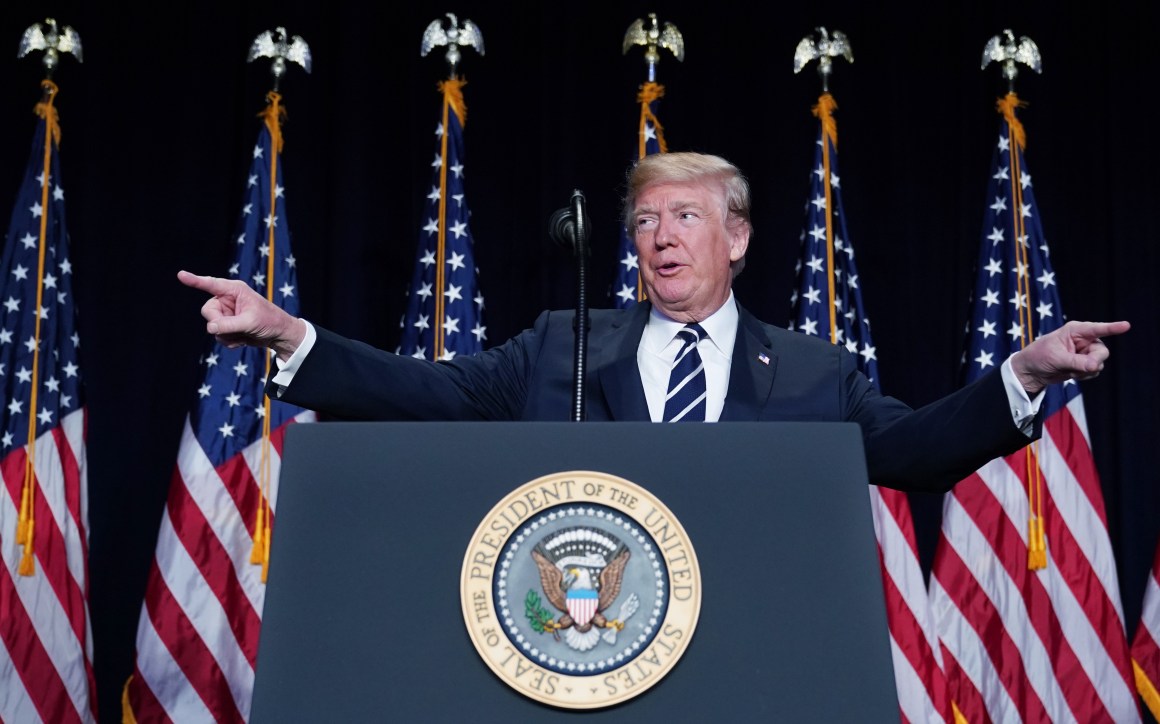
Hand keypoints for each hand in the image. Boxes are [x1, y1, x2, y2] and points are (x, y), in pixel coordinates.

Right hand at [177, 270, 305, 360]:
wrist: (278, 335)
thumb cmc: (269, 321)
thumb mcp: (250, 322)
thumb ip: (229, 324)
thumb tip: (210, 328)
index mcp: (234, 290)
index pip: (211, 284)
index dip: (195, 280)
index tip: (181, 274)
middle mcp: (227, 300)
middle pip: (207, 311)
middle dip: (218, 323)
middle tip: (236, 328)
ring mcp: (226, 313)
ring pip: (212, 326)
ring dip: (227, 335)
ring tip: (244, 334)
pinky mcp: (227, 325)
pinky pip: (218, 335)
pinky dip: (229, 340)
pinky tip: (242, 339)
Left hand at [1010, 320, 1129, 395]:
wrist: (1032, 371)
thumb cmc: (1039, 357)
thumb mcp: (1056, 358)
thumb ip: (1077, 362)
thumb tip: (1096, 366)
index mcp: (1075, 331)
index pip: (1097, 329)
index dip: (1112, 327)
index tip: (1126, 326)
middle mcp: (1084, 340)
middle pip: (1102, 352)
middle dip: (1093, 362)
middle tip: (1081, 368)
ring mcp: (1086, 352)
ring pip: (1099, 363)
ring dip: (1086, 371)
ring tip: (1069, 370)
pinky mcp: (1085, 363)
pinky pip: (1094, 371)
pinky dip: (1085, 375)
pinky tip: (1072, 374)